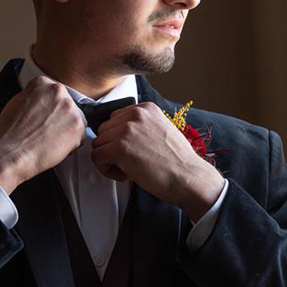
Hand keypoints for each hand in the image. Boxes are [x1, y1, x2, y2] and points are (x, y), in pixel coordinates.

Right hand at [0, 76, 84, 193]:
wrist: (9, 153)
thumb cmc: (8, 133)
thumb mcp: (17, 102)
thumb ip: (34, 97)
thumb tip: (42, 102)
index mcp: (42, 83)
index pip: (54, 93)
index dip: (49, 108)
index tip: (44, 117)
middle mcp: (58, 91)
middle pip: (66, 105)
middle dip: (59, 118)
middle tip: (46, 130)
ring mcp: (70, 108)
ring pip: (74, 120)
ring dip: (66, 130)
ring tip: (48, 140)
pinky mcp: (78, 127)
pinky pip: (79, 137)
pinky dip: (70, 145)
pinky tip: (54, 147)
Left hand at [92, 102, 223, 220]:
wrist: (189, 177)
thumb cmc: (177, 161)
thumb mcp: (161, 129)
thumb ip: (141, 126)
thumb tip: (119, 133)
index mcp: (146, 108)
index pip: (115, 118)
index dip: (119, 138)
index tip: (131, 150)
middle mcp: (135, 115)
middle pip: (104, 130)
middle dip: (112, 148)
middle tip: (130, 161)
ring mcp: (126, 130)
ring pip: (98, 144)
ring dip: (109, 159)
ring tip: (128, 168)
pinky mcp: (119, 148)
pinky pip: (97, 157)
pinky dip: (106, 170)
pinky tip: (125, 174)